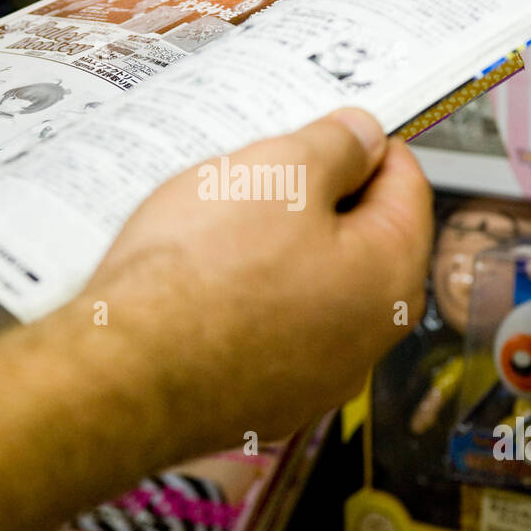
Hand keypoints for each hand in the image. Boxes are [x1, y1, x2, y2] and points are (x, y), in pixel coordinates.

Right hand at [80, 108, 432, 446]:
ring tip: (220, 225)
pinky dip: (246, 301)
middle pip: (359, 243)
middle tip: (263, 171)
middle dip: (316, 200)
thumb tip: (363, 136)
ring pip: (310, 289)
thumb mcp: (277, 171)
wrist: (123, 375)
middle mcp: (365, 339)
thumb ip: (334, 147)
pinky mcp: (262, 401)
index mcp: (389, 276)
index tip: (334, 129)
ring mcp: (314, 379)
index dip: (367, 146)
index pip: (407, 187)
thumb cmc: (200, 277)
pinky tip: (202, 282)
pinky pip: (267, 331)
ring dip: (278, 252)